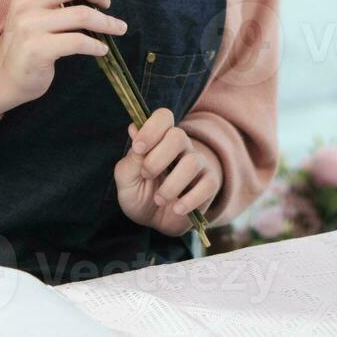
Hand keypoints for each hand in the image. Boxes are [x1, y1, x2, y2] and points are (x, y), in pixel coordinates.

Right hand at [0, 0, 125, 117]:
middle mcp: (25, 1)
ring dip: (107, 21)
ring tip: (118, 28)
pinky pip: (78, 41)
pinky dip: (96, 45)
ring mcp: (30, 26)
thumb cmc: (28, 35)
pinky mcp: (38, 49)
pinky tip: (102, 48)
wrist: (6, 74)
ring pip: (82, 14)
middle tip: (106, 2)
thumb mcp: (31, 3)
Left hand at [114, 108, 220, 236]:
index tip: (138, 148)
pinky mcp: (209, 184)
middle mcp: (181, 146)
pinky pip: (208, 185)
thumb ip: (131, 158)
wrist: (155, 220)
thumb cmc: (139, 193)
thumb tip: (134, 129)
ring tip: (158, 199)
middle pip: (178, 136)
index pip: (163, 117)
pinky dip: (189, 200)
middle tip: (146, 175)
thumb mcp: (126, 178)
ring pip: (192, 163)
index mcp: (159, 138)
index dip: (151, 128)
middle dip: (158, 159)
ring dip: (170, 186)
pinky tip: (177, 209)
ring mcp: (197, 163)